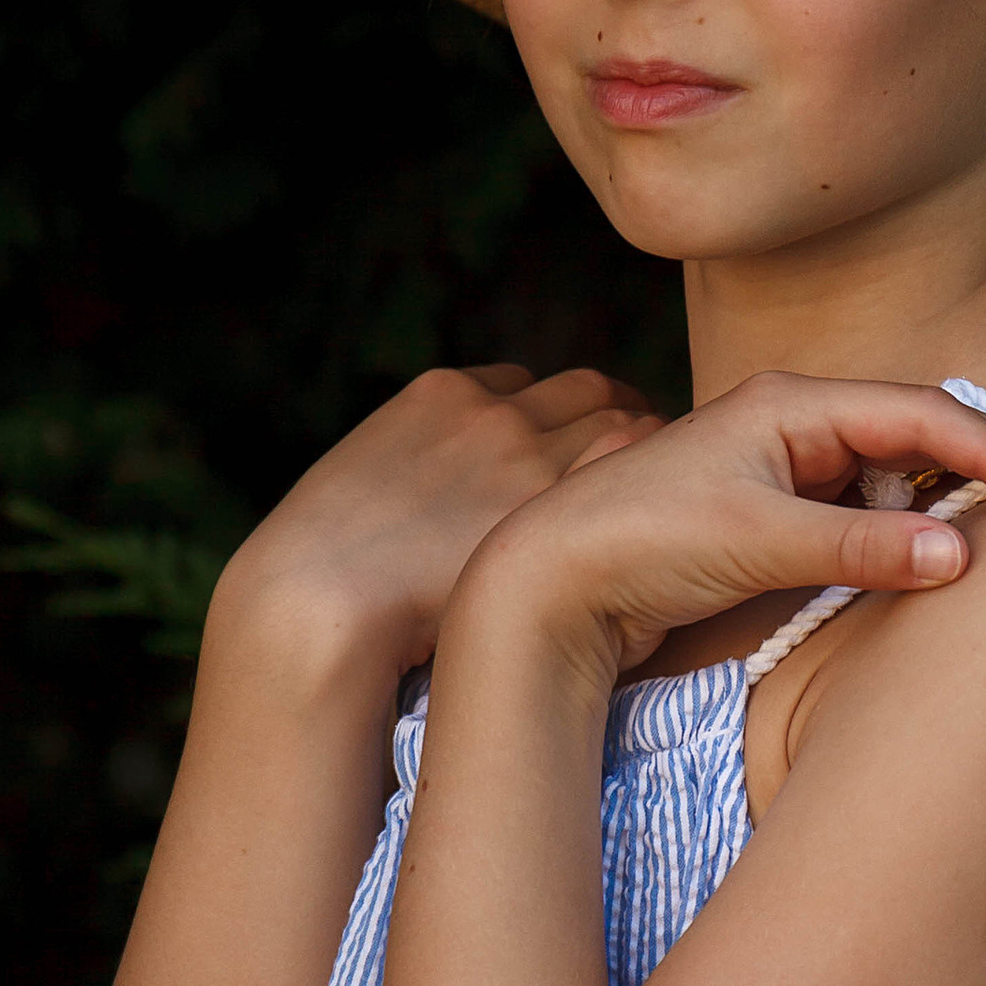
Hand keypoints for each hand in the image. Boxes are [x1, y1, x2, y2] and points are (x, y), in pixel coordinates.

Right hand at [211, 365, 660, 674]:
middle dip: (617, 417)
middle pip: (591, 393)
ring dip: (647, 450)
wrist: (318, 601)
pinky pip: (631, 469)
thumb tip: (451, 504)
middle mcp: (492, 410)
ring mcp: (528, 452)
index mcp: (439, 392)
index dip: (558, 414)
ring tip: (667, 485)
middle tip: (646, 455)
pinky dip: (651, 481)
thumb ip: (421, 469)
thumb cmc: (326, 574)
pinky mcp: (553, 505)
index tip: (578, 440)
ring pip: (624, 425)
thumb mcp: (367, 486)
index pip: (528, 385)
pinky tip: (661, 512)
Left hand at [453, 372, 985, 681]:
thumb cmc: (643, 541)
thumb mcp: (758, 542)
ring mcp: (792, 466)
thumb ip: (860, 549)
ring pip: (906, 470)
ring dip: (971, 491)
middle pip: (930, 431)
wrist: (552, 579)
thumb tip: (962, 555)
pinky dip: (925, 523)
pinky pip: (875, 508)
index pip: (928, 416)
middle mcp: (799, 423)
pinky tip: (960, 548)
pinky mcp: (782, 512)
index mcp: (795, 404)